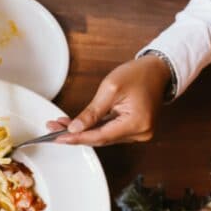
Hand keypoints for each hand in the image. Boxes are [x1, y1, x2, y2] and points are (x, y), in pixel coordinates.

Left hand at [48, 54, 169, 145]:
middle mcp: (140, 133)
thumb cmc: (138, 75)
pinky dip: (92, 128)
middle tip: (52, 129)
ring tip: (60, 125)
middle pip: (100, 139)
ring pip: (103, 137)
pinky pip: (109, 132)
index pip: (100, 136)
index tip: (57, 137)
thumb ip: (92, 112)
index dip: (76, 138)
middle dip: (75, 135)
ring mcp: (138, 133)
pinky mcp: (134, 129)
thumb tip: (75, 128)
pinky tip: (76, 125)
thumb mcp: (110, 89)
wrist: (158, 70)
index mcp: (136, 123)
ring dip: (82, 132)